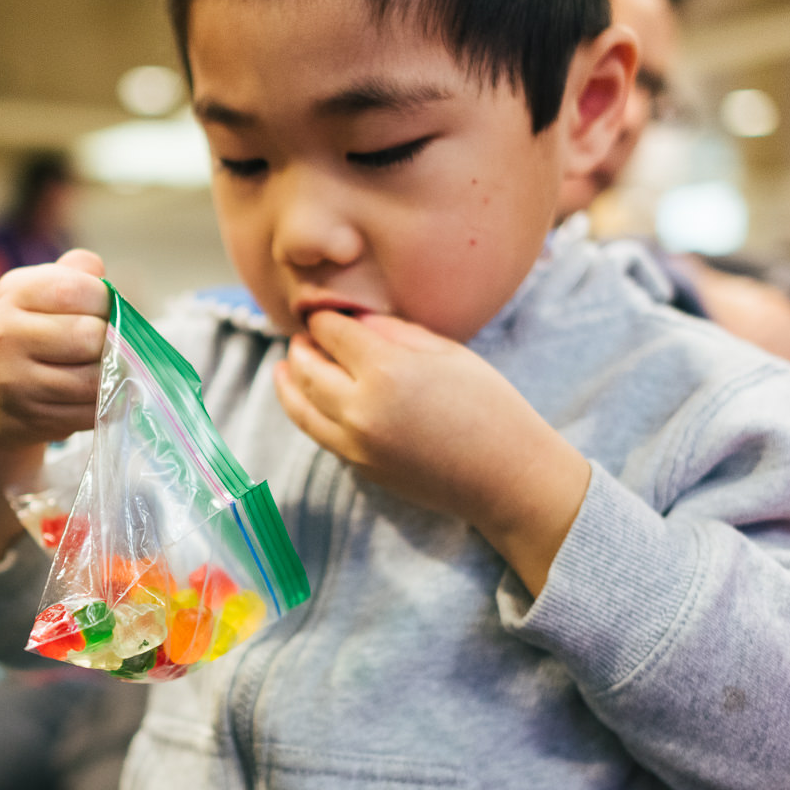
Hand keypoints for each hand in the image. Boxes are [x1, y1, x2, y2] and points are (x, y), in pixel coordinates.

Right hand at [0, 249, 108, 451]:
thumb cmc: (29, 336)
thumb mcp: (40, 295)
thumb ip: (75, 274)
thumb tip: (102, 275)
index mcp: (12, 292)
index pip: (77, 289)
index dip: (106, 301)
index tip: (105, 310)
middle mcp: (5, 334)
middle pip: (90, 336)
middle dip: (111, 340)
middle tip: (105, 343)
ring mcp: (15, 380)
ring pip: (95, 378)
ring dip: (113, 375)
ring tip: (104, 368)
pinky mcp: (33, 417)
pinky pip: (92, 411)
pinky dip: (106, 404)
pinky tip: (94, 394)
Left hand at [273, 310, 590, 595]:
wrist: (506, 478)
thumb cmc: (490, 407)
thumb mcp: (448, 353)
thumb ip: (395, 332)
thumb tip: (355, 321)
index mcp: (385, 370)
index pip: (332, 333)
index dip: (323, 318)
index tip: (322, 311)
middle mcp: (360, 408)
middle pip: (307, 369)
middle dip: (301, 348)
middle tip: (302, 336)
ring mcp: (355, 443)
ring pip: (301, 408)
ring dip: (288, 383)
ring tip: (283, 367)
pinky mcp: (359, 467)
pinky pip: (319, 434)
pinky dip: (306, 412)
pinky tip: (308, 399)